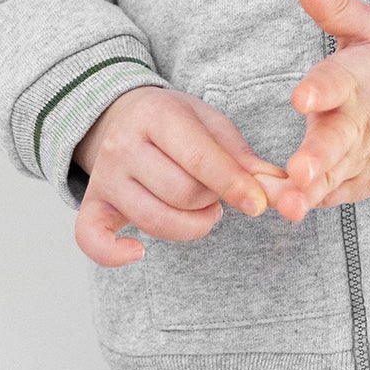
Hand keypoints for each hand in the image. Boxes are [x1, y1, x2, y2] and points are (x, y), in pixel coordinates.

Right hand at [74, 86, 281, 267]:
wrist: (123, 115)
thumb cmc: (177, 123)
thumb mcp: (211, 123)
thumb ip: (242, 156)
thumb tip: (278, 188)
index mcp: (156, 115)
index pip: (198, 158)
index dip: (233, 185)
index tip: (259, 205)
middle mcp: (123, 144)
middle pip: (180, 193)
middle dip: (212, 200)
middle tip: (217, 192)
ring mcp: (104, 176)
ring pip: (154, 220)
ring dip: (190, 225)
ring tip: (201, 209)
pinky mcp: (91, 203)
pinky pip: (91, 239)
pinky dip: (113, 254)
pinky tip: (138, 253)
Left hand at [271, 0, 369, 222]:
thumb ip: (333, 6)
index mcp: (358, 79)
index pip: (337, 83)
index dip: (319, 90)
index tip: (300, 98)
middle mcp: (361, 122)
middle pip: (338, 142)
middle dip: (317, 157)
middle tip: (299, 169)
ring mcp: (365, 157)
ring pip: (335, 177)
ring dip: (311, 191)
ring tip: (288, 206)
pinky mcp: (364, 181)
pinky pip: (336, 194)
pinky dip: (315, 202)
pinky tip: (288, 209)